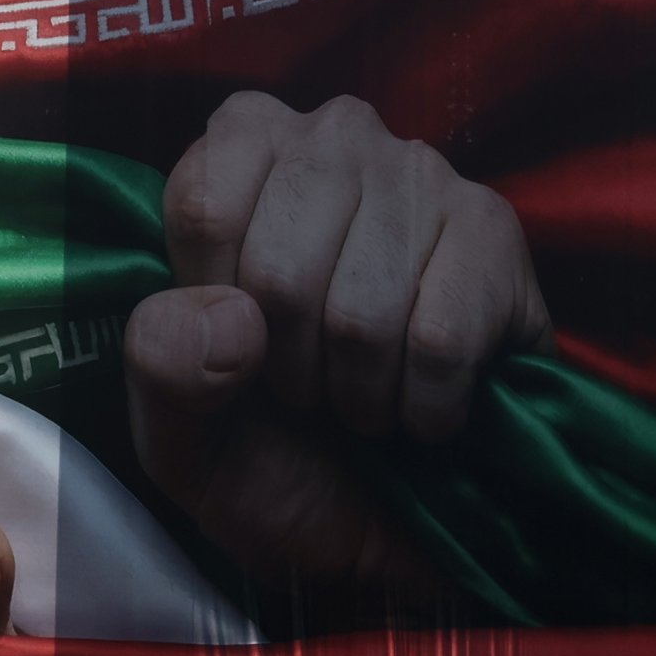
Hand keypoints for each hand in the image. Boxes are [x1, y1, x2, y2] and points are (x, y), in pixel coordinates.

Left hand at [124, 93, 548, 598]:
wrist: (381, 520)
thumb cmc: (269, 450)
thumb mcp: (179, 430)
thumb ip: (160, 365)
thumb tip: (228, 317)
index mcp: (237, 148)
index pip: (204, 210)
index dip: (215, 314)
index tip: (237, 351)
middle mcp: (333, 135)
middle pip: (278, 270)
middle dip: (288, 368)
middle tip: (307, 388)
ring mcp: (421, 174)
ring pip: (361, 313)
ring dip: (359, 396)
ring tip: (363, 395)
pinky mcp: (494, 233)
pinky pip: (440, 339)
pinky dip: (425, 406)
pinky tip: (426, 402)